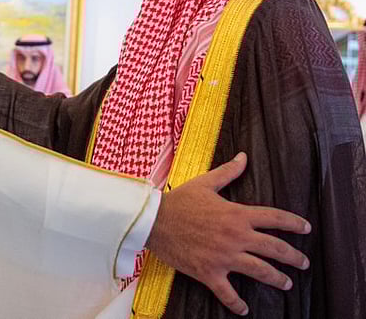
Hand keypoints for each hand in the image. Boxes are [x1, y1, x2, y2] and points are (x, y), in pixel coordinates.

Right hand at [146, 152, 310, 315]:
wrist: (154, 221)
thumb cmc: (179, 201)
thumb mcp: (205, 183)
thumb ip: (228, 172)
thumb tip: (243, 157)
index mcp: (236, 214)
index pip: (274, 218)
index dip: (293, 223)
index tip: (306, 228)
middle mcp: (235, 237)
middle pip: (274, 248)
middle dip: (294, 257)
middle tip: (303, 262)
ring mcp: (224, 257)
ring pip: (260, 271)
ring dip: (277, 279)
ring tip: (287, 284)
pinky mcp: (209, 273)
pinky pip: (228, 293)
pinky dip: (238, 304)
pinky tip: (245, 309)